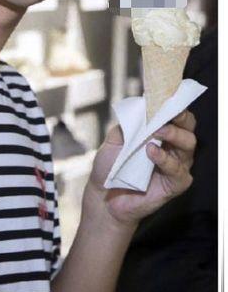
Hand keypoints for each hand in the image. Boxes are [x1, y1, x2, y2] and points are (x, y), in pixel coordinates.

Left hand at [85, 110, 196, 227]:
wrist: (102, 193)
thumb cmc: (111, 164)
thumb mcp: (115, 138)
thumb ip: (128, 124)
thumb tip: (140, 107)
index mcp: (161, 134)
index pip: (176, 116)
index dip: (175, 105)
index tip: (167, 98)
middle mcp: (173, 148)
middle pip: (188, 128)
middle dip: (180, 118)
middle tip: (164, 115)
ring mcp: (175, 166)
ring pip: (188, 146)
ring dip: (173, 135)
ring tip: (155, 132)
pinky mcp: (174, 184)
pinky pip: (178, 171)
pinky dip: (165, 160)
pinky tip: (151, 153)